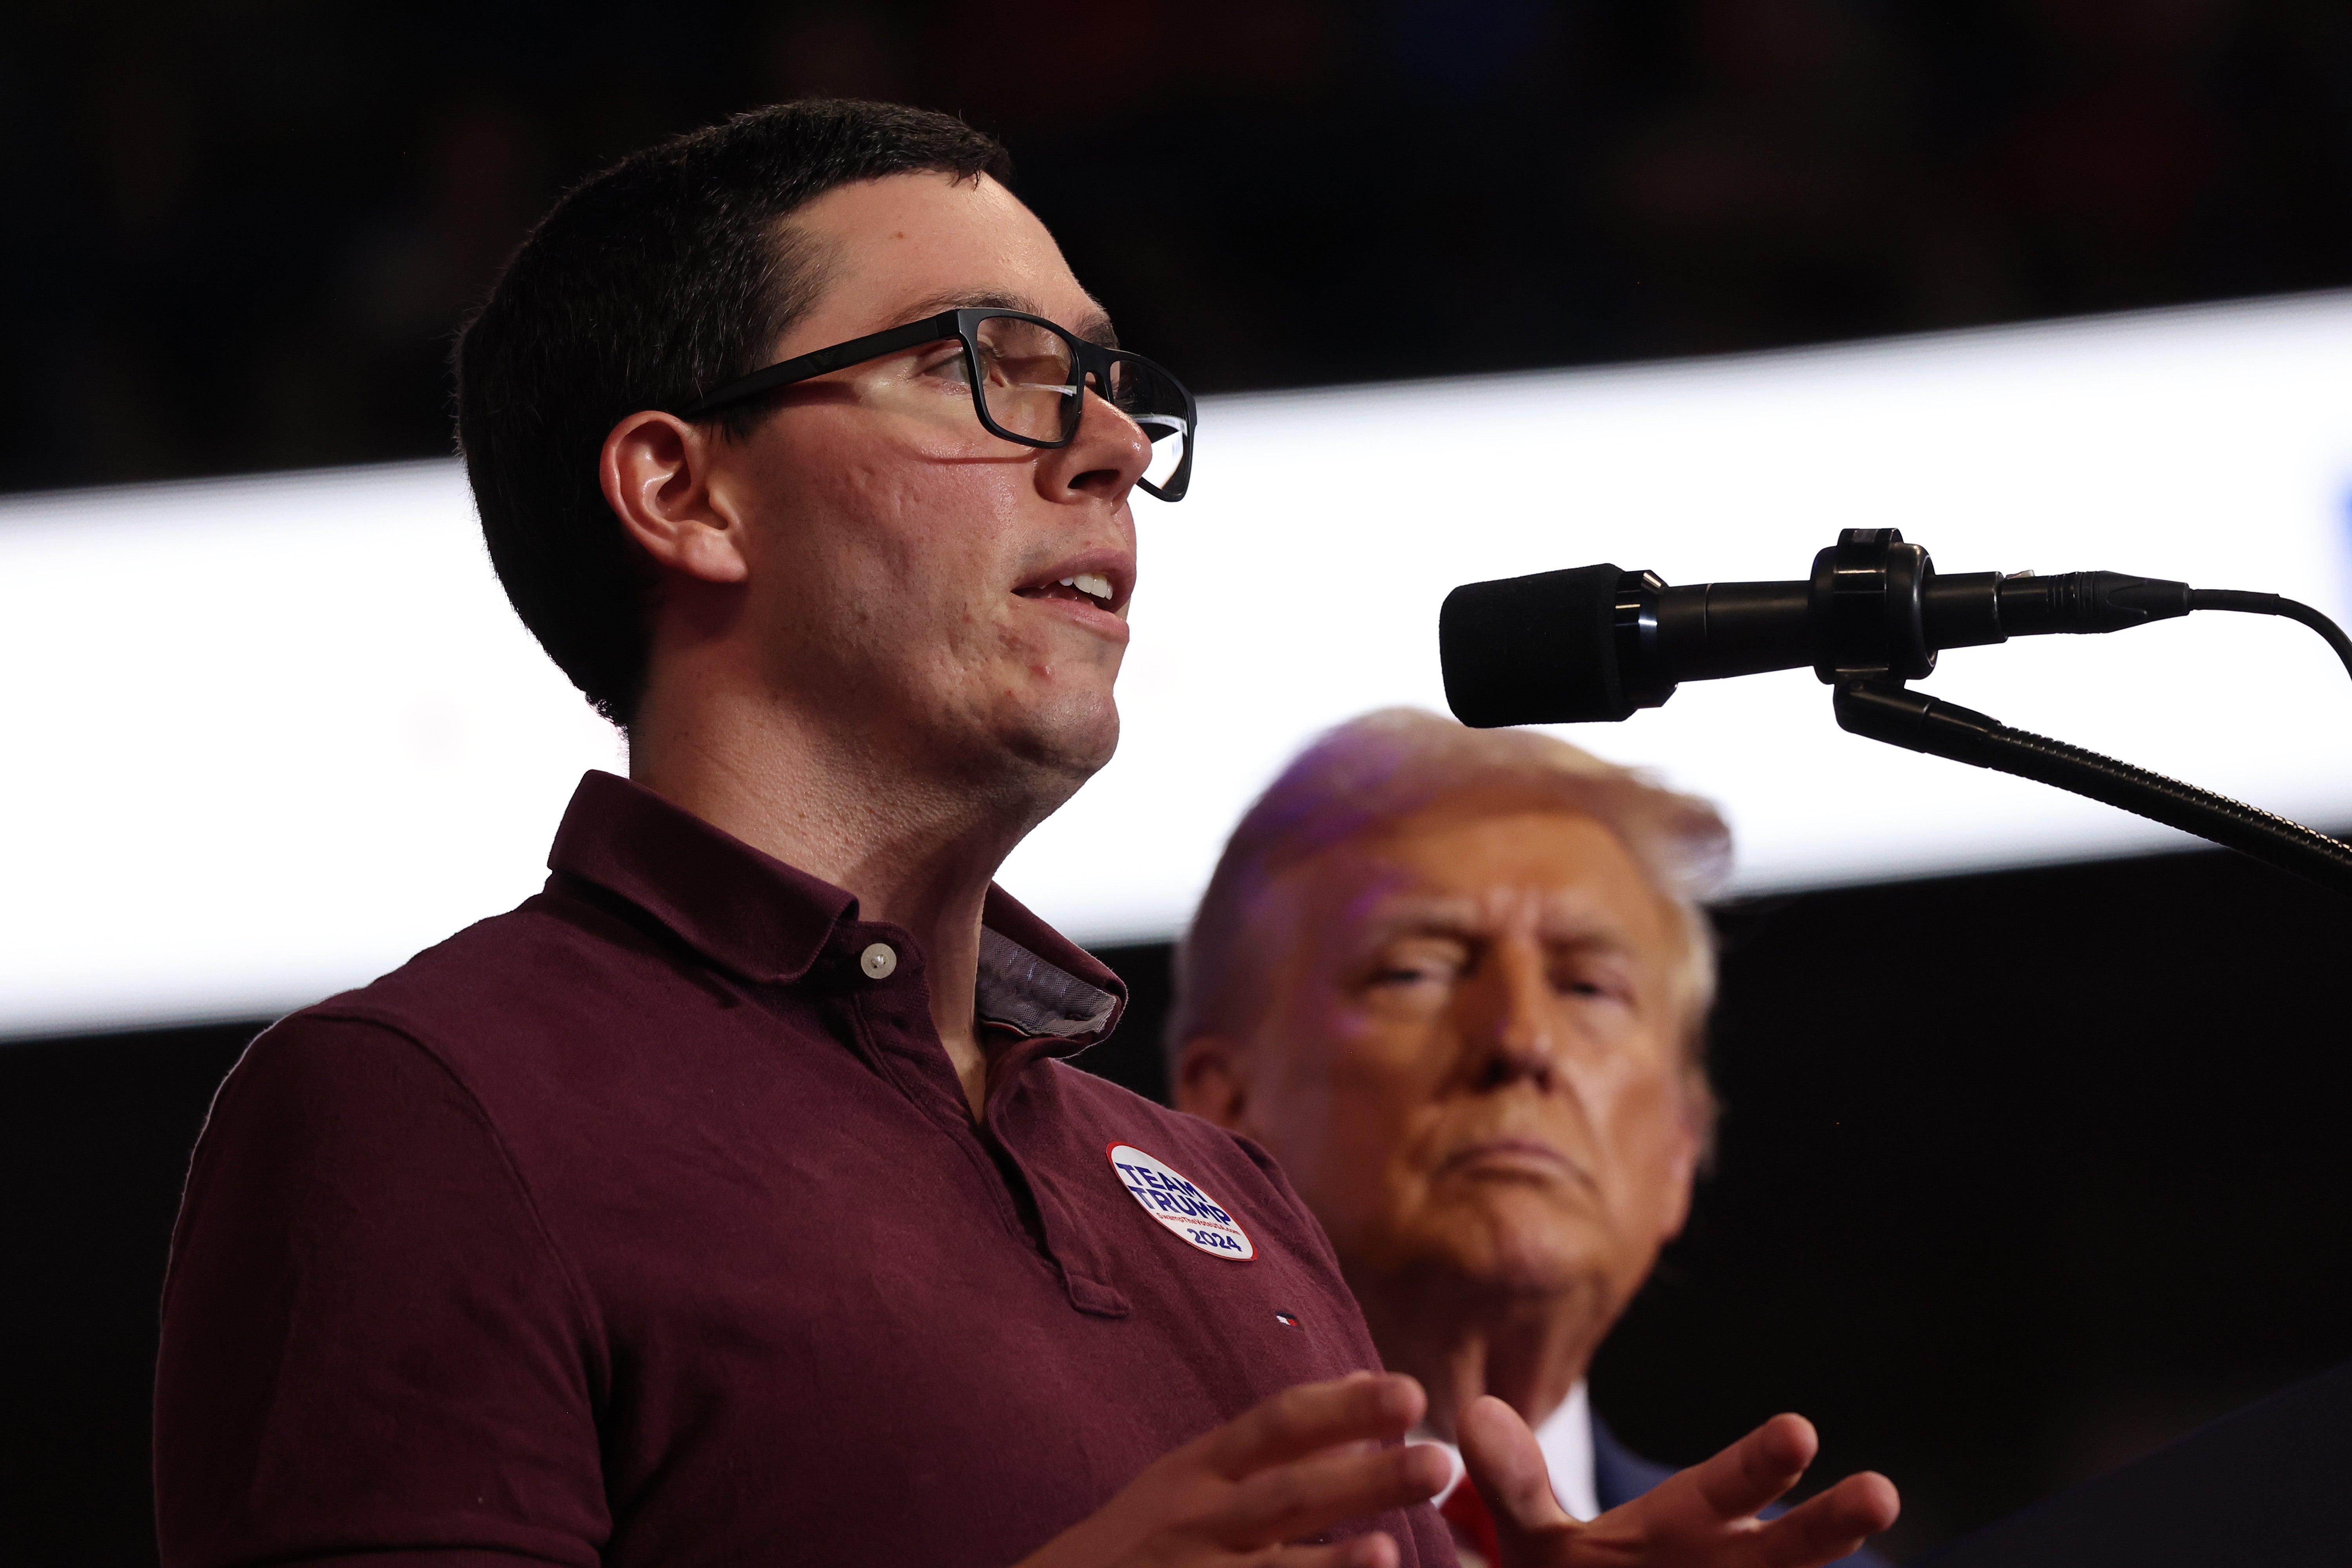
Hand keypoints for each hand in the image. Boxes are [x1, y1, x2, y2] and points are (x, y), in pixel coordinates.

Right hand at [1018, 1372, 1452, 1567]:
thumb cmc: (1143, 1537)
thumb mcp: (1192, 1475)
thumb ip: (1272, 1443)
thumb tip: (1361, 1384)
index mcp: (1201, 1470)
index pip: (1279, 1425)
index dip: (1344, 1407)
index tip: (1410, 1392)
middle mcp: (1199, 1520)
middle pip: (1288, 1493)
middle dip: (1364, 1478)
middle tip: (1439, 1462)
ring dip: (1333, 1567)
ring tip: (1392, 1554)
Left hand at [1459, 1397, 1898, 1567]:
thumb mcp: (1539, 1544)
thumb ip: (1515, 1484)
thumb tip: (1476, 1412)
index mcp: (1684, 1528)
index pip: (1724, 1489)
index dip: (1761, 1465)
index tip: (1800, 1432)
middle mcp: (1729, 1567)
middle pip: (1784, 1548)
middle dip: (1828, 1524)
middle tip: (1879, 1492)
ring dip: (1829, 1552)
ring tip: (1878, 1511)